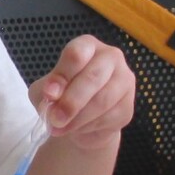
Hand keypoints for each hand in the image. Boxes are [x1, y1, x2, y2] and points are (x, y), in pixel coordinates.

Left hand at [29, 35, 134, 151]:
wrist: (81, 121)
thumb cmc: (62, 96)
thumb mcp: (46, 90)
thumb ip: (47, 90)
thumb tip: (52, 95)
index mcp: (88, 45)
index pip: (77, 54)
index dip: (61, 75)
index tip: (49, 95)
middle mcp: (111, 57)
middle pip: (92, 77)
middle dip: (71, 102)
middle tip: (55, 119)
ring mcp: (124, 80)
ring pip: (102, 101)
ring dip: (78, 119)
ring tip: (61, 128)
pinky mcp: (128, 106)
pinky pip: (109, 118)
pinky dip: (89, 127)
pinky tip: (78, 129)